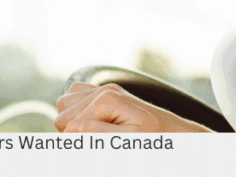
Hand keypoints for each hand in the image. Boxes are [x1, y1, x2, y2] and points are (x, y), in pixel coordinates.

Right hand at [55, 82, 211, 132]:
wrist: (173, 132)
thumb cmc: (154, 138)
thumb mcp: (127, 139)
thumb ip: (97, 132)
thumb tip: (71, 129)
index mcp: (106, 99)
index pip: (67, 126)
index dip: (77, 141)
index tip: (97, 144)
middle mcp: (104, 90)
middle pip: (62, 115)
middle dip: (74, 131)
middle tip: (100, 139)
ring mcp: (105, 90)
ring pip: (65, 105)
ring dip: (74, 120)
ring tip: (98, 131)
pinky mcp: (106, 93)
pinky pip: (75, 96)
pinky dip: (78, 109)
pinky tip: (94, 120)